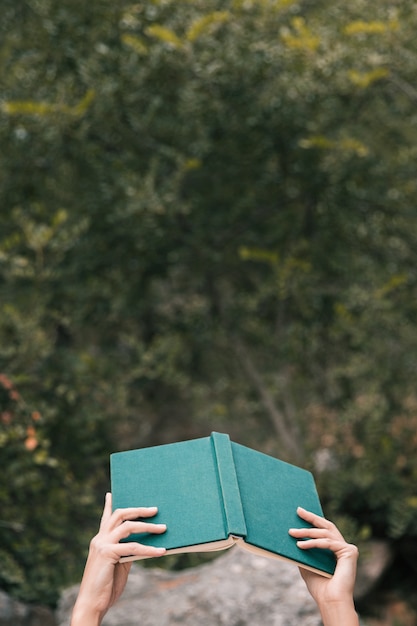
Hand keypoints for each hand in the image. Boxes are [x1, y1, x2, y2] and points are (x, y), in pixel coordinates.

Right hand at [71, 493, 166, 625]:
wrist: (92, 604)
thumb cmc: (106, 586)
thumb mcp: (118, 564)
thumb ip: (126, 551)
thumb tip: (142, 543)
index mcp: (100, 540)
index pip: (106, 517)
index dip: (109, 505)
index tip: (111, 493)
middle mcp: (99, 538)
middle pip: (120, 515)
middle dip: (139, 510)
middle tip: (155, 510)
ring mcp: (102, 544)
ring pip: (128, 526)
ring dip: (148, 526)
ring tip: (163, 528)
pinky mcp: (107, 553)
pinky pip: (133, 547)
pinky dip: (149, 549)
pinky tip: (161, 551)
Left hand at [289, 507, 358, 625]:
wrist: (331, 602)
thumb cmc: (319, 587)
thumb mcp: (306, 565)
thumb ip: (303, 550)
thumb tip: (291, 535)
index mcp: (335, 549)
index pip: (323, 530)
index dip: (313, 520)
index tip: (300, 512)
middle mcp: (343, 547)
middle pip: (326, 526)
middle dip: (311, 517)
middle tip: (298, 511)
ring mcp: (348, 548)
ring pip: (324, 533)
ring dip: (306, 532)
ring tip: (292, 533)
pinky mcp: (350, 551)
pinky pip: (328, 543)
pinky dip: (313, 543)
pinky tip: (300, 545)